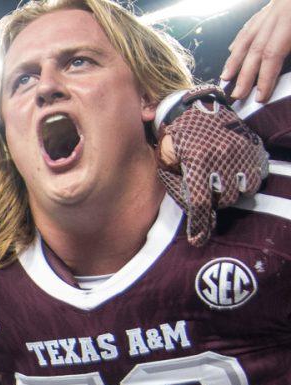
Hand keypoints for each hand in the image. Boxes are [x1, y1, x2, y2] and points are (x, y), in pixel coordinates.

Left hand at [156, 87, 267, 245]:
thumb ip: (176, 185)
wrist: (197, 106)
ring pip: (242, 190)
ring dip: (230, 194)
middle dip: (214, 203)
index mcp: (197, 161)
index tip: (198, 240)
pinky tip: (234, 178)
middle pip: (223, 199)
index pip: (201, 202)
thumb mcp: (166, 160)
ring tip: (218, 185)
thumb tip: (191, 210)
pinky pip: (255, 176)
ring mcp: (240, 151)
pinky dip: (245, 183)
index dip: (200, 224)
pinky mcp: (252, 147)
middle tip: (206, 195)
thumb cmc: (176, 137)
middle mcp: (222, 157)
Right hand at [222, 0, 290, 102]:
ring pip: (249, 36)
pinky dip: (241, 38)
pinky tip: (234, 49)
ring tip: (225, 77)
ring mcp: (274, 8)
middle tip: (236, 95)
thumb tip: (289, 66)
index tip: (259, 97)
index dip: (264, 77)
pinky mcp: (273, 4)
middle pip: (256, 49)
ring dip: (236, 59)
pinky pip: (252, 23)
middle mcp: (279, 14)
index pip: (273, 53)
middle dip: (245, 74)